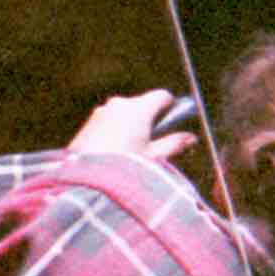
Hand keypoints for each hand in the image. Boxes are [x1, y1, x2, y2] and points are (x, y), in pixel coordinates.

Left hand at [69, 88, 195, 162]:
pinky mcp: (89, 123)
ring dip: (131, 127)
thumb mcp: (153, 158)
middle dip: (150, 120)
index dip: (171, 107)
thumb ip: (174, 144)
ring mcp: (102, 112)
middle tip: (152, 145)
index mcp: (139, 108)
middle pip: (143, 105)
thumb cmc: (123, 168)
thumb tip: (191, 137)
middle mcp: (119, 104)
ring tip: (130, 153)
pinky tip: (113, 154)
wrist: (84, 179)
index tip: (172, 122)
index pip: (163, 96)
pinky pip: (108, 122)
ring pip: (124, 114)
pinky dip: (115, 133)